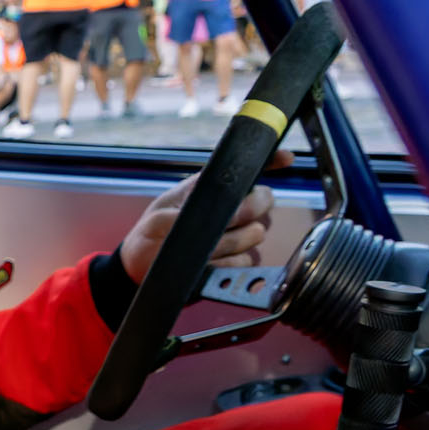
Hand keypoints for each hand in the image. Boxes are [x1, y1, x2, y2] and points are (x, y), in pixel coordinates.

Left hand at [118, 147, 293, 283]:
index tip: (285, 158)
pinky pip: (248, 260)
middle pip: (265, 201)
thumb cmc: (148, 237)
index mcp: (211, 190)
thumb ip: (191, 211)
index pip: (248, 170)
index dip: (270, 160)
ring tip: (202, 248)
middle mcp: (229, 210)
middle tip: (227, 221)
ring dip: (231, 242)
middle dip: (249, 210)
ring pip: (257, 233)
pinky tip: (207, 264)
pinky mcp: (236, 261)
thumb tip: (222, 213)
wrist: (143, 272)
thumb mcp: (159, 218)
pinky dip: (228, 264)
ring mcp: (236, 235)